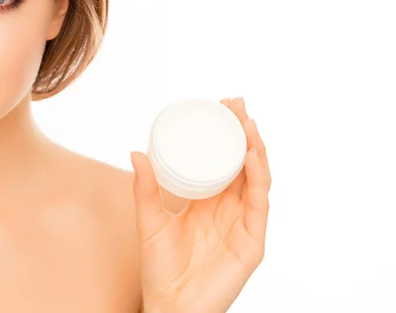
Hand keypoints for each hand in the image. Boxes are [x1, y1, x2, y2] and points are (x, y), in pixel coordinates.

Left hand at [131, 97, 270, 312]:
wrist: (169, 306)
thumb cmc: (160, 268)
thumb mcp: (149, 221)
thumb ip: (145, 189)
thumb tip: (136, 152)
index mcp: (208, 201)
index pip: (222, 160)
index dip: (225, 133)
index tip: (220, 105)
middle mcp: (229, 208)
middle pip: (242, 162)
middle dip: (242, 131)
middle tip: (236, 103)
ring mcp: (243, 223)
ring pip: (256, 178)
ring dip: (255, 148)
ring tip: (247, 122)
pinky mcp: (251, 241)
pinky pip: (259, 204)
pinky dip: (259, 177)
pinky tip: (252, 155)